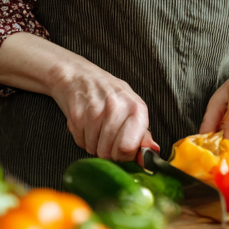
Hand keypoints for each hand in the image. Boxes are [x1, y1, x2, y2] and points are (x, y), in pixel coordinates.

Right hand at [0, 32, 158, 161]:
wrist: (72, 73)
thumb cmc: (103, 94)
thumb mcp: (128, 111)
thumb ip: (139, 133)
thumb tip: (155, 155)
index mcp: (137, 106)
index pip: (135, 148)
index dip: (124, 155)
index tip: (118, 150)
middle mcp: (122, 105)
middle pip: (114, 152)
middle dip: (105, 150)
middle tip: (100, 136)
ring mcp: (100, 108)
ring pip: (96, 148)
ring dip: (90, 143)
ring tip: (90, 125)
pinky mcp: (79, 110)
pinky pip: (80, 139)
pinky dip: (78, 136)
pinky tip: (79, 121)